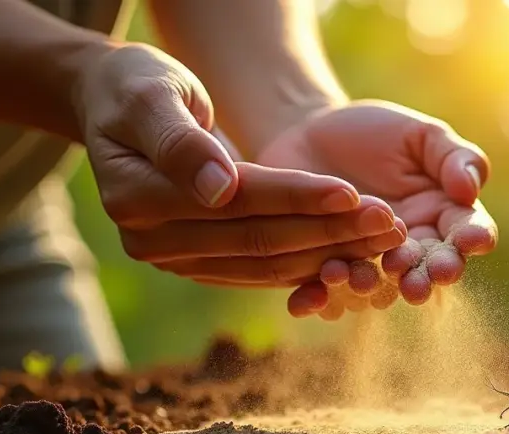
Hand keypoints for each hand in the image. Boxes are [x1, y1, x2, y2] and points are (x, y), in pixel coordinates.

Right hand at [74, 45, 405, 285]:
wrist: (118, 108)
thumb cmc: (136, 88)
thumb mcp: (151, 95)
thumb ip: (180, 142)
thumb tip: (218, 190)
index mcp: (136, 201)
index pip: (234, 205)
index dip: (296, 199)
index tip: (353, 192)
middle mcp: (152, 243)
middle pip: (257, 243)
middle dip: (328, 233)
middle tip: (390, 224)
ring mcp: (176, 261)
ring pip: (266, 265)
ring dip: (330, 253)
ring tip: (386, 239)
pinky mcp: (201, 265)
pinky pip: (263, 270)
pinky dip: (311, 261)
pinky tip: (356, 250)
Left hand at [256, 100, 497, 317]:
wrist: (307, 135)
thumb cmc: (373, 131)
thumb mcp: (419, 134)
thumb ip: (453, 156)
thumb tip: (470, 191)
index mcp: (442, 213)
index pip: (468, 229)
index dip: (473, 237)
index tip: (472, 241)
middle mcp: (413, 246)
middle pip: (427, 268)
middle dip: (425, 276)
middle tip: (419, 282)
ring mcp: (371, 262)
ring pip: (379, 284)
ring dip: (373, 287)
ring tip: (362, 280)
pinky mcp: (330, 270)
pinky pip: (330, 291)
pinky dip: (322, 296)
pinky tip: (316, 292)